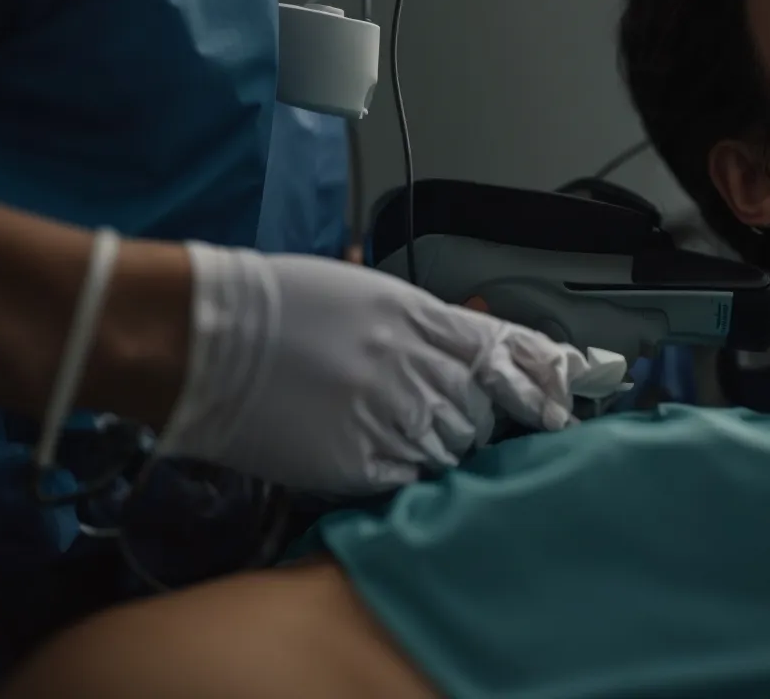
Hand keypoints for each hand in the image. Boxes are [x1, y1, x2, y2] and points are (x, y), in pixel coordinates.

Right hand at [157, 244, 625, 494]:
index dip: (540, 375)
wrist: (204, 339)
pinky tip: (388, 462)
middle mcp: (417, 367)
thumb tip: (470, 334)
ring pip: (453, 445)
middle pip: (484, 407)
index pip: (505, 352)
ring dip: (444, 445)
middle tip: (455, 417)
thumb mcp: (363, 293)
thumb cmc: (273, 304)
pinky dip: (409, 473)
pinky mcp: (357, 463)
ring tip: (406, 435)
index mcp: (419, 318)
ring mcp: (390, 416)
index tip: (565, 393)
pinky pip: (411, 478)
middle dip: (479, 416)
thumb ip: (421, 321)